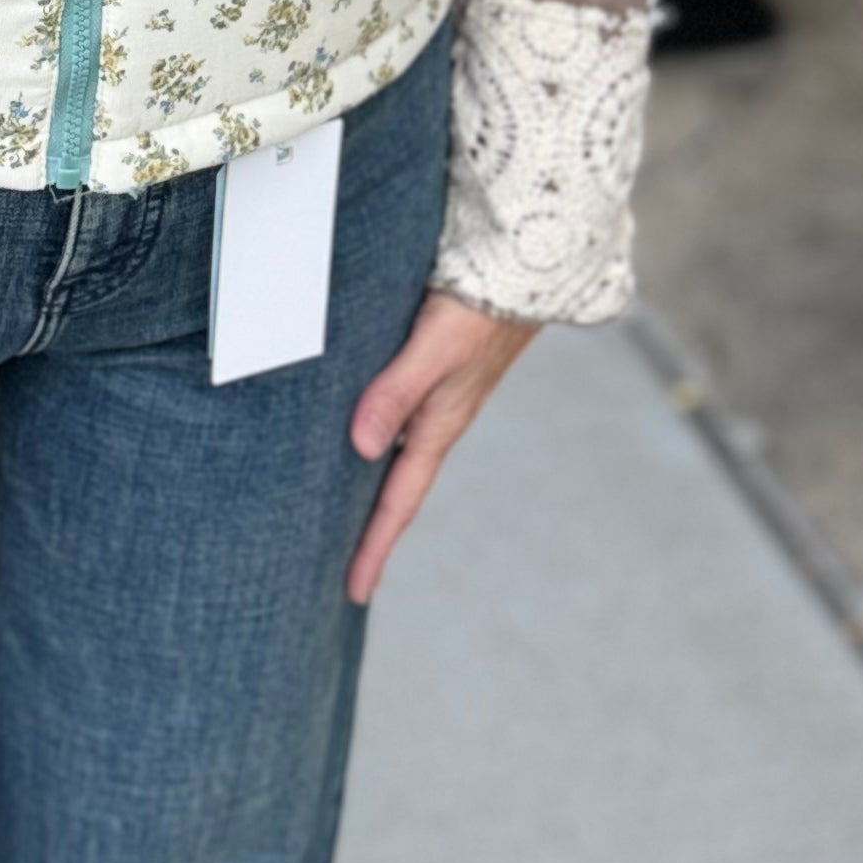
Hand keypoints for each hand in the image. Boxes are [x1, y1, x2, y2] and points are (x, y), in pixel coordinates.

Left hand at [346, 289, 541, 606]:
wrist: (525, 270)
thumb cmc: (481, 308)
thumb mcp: (435, 348)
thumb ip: (397, 391)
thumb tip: (362, 447)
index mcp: (437, 427)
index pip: (398, 501)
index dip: (374, 547)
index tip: (353, 592)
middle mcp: (435, 421)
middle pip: (395, 490)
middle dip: (370, 533)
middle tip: (338, 574)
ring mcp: (436, 399)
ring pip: (395, 457)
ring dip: (370, 489)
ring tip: (336, 517)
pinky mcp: (432, 373)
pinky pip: (397, 423)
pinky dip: (376, 444)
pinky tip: (354, 440)